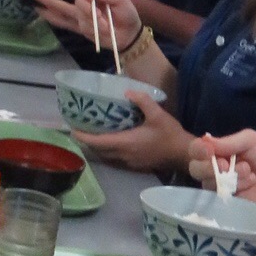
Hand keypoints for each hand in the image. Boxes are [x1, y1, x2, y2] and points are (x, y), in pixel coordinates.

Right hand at [30, 0, 142, 51]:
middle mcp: (86, 0)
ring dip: (91, 17)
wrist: (128, 35)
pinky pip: (63, 21)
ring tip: (105, 24)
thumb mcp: (121, 0)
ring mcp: (81, 13)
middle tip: (97, 5)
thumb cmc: (127, 14)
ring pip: (76, 9)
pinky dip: (52, 17)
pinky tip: (38, 10)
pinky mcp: (79, 26)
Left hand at [73, 90, 192, 171]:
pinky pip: (114, 159)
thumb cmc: (170, 134)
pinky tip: (110, 141)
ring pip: (106, 156)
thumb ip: (142, 100)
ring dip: (97, 148)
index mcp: (126, 143)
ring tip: (91, 134)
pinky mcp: (135, 165)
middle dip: (87, 142)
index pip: (98, 142)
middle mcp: (124, 155)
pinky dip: (107, 151)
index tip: (72, 129)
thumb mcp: (158, 114)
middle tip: (79, 128)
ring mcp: (129, 162)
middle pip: (98, 151)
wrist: (184, 154)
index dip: (83, 137)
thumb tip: (127, 90)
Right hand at [185, 131, 255, 214]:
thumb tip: (205, 141)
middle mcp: (213, 170)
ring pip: (209, 183)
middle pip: (195, 169)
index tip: (209, 151)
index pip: (195, 149)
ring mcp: (218, 188)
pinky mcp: (227, 204)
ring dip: (231, 176)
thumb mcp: (251, 140)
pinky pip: (222, 197)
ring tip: (250, 173)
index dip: (198, 150)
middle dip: (210, 166)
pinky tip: (250, 185)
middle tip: (227, 164)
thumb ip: (229, 141)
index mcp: (216, 152)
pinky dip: (237, 188)